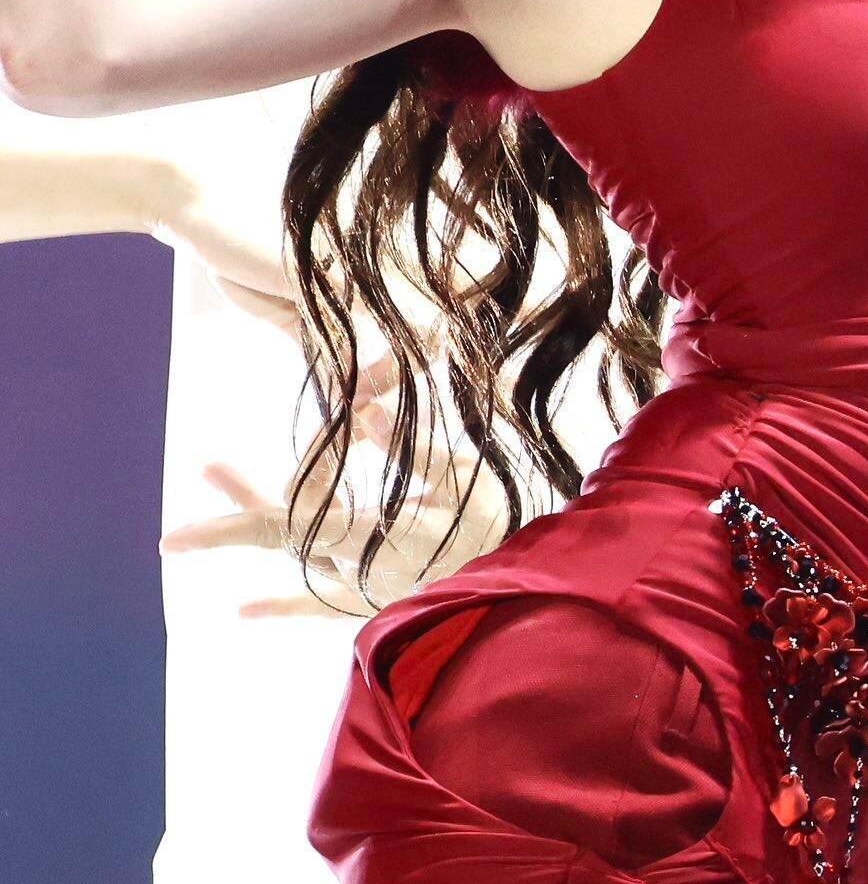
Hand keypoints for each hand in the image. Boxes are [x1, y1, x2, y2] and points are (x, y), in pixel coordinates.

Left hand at [160, 368, 509, 617]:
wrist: (517, 612)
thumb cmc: (500, 538)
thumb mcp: (465, 485)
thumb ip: (412, 456)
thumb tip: (367, 414)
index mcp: (378, 530)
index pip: (312, 501)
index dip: (320, 449)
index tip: (335, 402)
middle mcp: (356, 561)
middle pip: (282, 531)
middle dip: (238, 505)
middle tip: (202, 467)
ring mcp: (357, 585)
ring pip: (292, 552)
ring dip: (248, 521)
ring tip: (204, 495)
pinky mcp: (366, 602)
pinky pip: (314, 605)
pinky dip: (279, 605)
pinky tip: (241, 610)